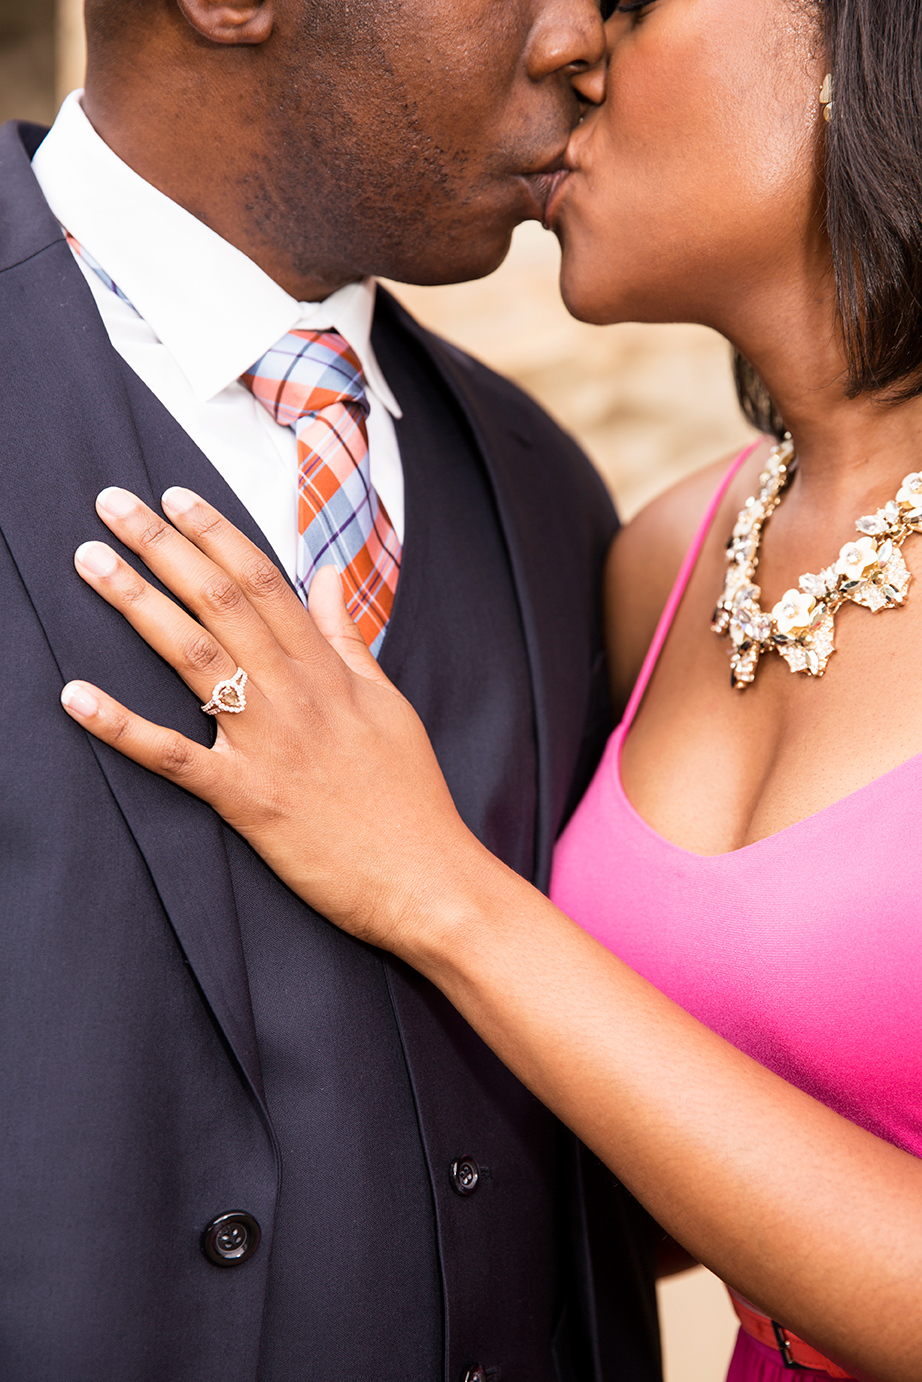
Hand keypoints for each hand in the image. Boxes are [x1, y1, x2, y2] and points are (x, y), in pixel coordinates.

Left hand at [61, 485, 487, 951]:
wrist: (428, 879)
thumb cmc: (411, 796)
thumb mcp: (388, 703)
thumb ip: (348, 638)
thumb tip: (329, 576)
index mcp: (328, 671)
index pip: (265, 581)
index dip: (216, 533)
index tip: (175, 495)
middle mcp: (295, 694)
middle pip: (220, 601)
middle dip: (162, 546)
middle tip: (112, 503)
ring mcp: (269, 744)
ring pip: (193, 657)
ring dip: (137, 604)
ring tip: (90, 563)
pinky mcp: (248, 800)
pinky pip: (175, 756)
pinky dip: (123, 726)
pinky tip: (76, 696)